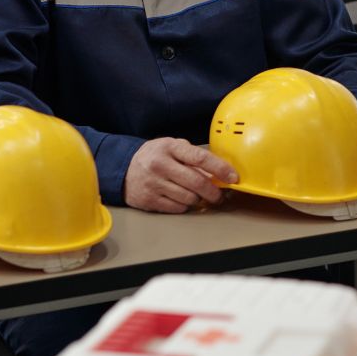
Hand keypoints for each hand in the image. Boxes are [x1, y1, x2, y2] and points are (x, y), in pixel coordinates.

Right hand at [125, 137, 239, 213]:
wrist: (123, 168)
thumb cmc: (155, 156)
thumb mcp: (172, 148)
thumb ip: (193, 157)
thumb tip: (219, 172)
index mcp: (170, 147)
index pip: (200, 158)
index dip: (220, 168)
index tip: (233, 177)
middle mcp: (160, 165)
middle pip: (197, 182)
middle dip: (213, 192)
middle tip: (220, 195)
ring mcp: (153, 183)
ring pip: (188, 198)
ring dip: (199, 200)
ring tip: (198, 196)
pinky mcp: (148, 200)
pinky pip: (176, 208)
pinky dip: (184, 206)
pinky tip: (182, 199)